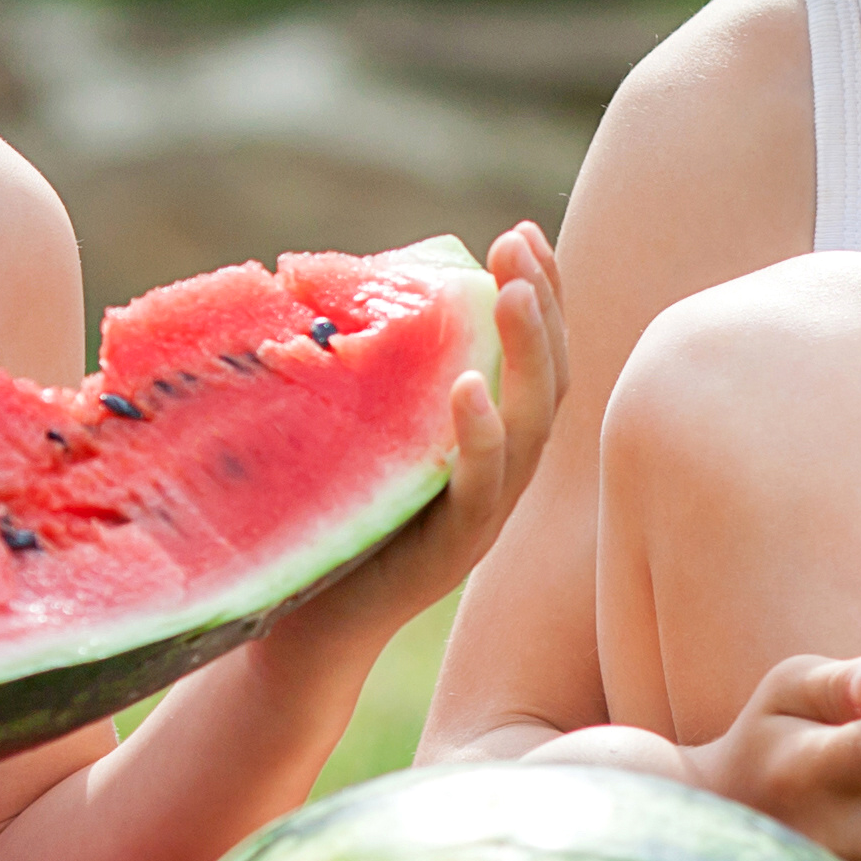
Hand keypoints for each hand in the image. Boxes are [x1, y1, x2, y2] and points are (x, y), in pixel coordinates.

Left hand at [272, 226, 567, 660]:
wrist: (307, 628)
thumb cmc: (332, 520)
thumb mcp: (366, 430)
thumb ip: (383, 374)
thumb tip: (360, 285)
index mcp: (491, 445)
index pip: (539, 360)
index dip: (544, 295)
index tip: (524, 232)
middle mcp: (503, 478)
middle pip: (553, 383)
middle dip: (545, 307)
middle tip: (520, 243)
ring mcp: (485, 516)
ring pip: (532, 429)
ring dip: (528, 354)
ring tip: (514, 293)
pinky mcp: (452, 550)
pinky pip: (481, 490)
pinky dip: (481, 437)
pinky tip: (467, 388)